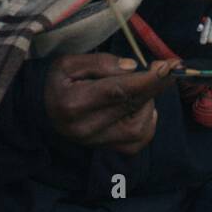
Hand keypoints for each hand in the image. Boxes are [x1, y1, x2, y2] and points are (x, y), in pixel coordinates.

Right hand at [44, 53, 178, 154]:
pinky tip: (142, 106)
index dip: (148, 78)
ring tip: (139, 86)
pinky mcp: (107, 149)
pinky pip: (139, 140)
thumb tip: (133, 67)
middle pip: (133, 105)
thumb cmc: (57, 82)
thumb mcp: (69, 63)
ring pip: (140, 126)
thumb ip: (100, 63)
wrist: (42, 110)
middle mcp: (87, 128)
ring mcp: (98, 143)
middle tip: (170, 67)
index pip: (119, 91)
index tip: (170, 65)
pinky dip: (148, 121)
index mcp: (74, 103)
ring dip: (148, 102)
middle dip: (156, 84)